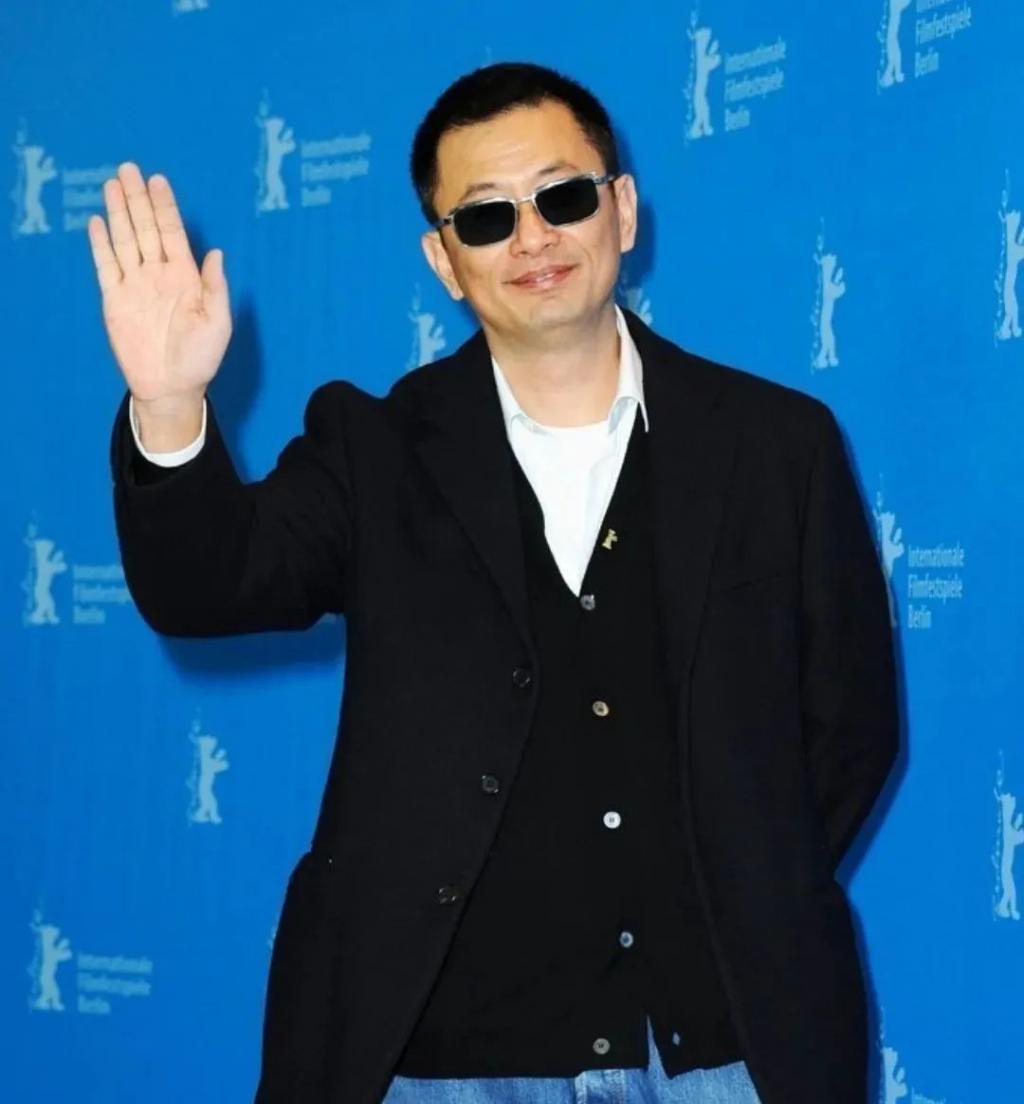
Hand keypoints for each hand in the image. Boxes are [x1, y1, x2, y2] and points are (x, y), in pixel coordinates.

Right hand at [87, 162, 230, 422]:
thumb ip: (216, 287)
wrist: (171, 386)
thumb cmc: (200, 358)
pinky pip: (106, 266)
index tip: (158, 180)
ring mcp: (135, 285)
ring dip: (119, 213)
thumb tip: (216, 251)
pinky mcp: (115, 299)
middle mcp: (159, 275)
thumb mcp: (218, 323)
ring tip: (113, 185)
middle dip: (138, 199)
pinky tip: (98, 222)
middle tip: (129, 169)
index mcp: (186, 277)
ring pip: (125, 240)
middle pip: (146, 229)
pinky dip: (102, 244)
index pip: (173, 233)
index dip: (165, 207)